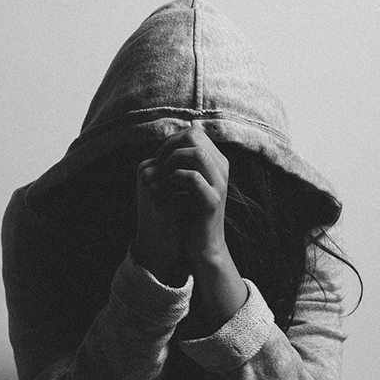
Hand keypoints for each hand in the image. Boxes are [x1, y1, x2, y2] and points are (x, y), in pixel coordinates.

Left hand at [135, 121, 229, 266]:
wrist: (203, 244)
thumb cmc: (191, 212)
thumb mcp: (188, 182)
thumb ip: (185, 161)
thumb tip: (175, 138)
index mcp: (217, 162)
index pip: (194, 134)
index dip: (172, 141)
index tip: (159, 157)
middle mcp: (221, 169)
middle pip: (196, 138)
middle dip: (170, 147)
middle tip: (158, 163)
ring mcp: (219, 184)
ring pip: (197, 154)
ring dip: (173, 160)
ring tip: (163, 173)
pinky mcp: (211, 201)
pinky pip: (193, 178)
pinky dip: (175, 178)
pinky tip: (168, 186)